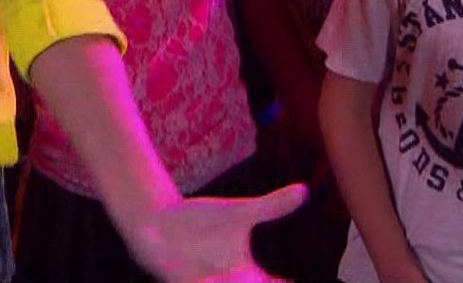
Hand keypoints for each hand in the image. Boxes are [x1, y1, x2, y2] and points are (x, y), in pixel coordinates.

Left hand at [122, 184, 306, 282]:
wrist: (158, 222)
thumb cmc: (202, 221)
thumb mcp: (237, 213)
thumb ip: (269, 207)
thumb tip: (303, 190)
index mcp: (245, 274)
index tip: (289, 280)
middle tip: (258, 280)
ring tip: (231, 277)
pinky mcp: (177, 280)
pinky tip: (203, 278)